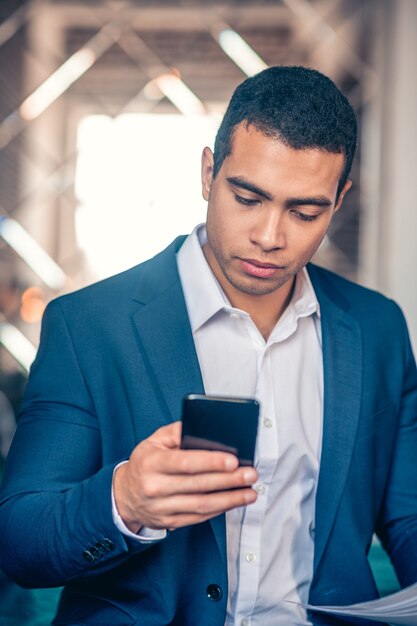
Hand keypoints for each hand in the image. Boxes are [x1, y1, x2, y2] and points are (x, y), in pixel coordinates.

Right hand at [113, 421, 257, 532]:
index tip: (233, 461)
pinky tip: (234, 501)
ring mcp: (162, 508)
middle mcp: (155, 487)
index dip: (210, 462)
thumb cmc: (145, 463)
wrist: (124, 495)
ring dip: (230, 499)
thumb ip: (177, 431)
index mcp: (152, 463)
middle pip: (198, 485)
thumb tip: (203, 427)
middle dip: (228, 480)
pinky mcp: (170, 522)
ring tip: (250, 492)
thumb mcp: (153, 440)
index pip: (184, 462)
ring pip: (201, 504)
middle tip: (250, 474)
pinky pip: (199, 517)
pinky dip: (220, 509)